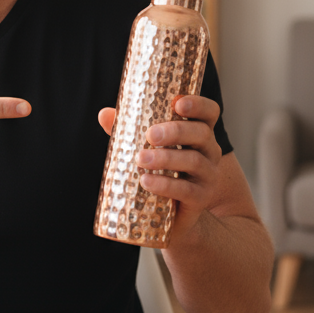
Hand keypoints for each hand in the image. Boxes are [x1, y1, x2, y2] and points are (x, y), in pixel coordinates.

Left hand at [98, 95, 222, 241]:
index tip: (178, 103)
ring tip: (141, 159)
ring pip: (194, 161)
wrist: (180, 209)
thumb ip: (129, 129)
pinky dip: (165, 185)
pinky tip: (146, 182)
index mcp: (198, 131)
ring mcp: (208, 175)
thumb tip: (104, 114)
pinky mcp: (200, 198)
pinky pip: (187, 191)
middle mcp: (209, 150)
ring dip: (166, 158)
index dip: (198, 105)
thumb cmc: (163, 168)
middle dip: (176, 131)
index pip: (209, 111)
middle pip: (201, 133)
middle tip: (151, 135)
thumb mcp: (148, 146)